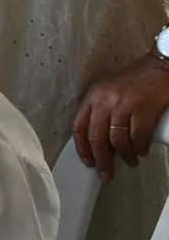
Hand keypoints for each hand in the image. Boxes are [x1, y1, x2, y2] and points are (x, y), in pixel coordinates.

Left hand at [73, 54, 168, 178]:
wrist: (160, 67)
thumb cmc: (135, 82)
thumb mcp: (109, 92)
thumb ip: (101, 112)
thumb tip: (99, 143)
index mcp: (93, 96)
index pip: (79, 127)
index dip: (82, 148)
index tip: (88, 162)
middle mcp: (104, 100)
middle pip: (97, 137)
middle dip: (102, 159)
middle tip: (107, 172)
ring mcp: (124, 104)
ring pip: (118, 140)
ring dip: (125, 155)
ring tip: (131, 161)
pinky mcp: (143, 108)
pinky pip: (138, 136)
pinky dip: (140, 148)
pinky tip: (142, 151)